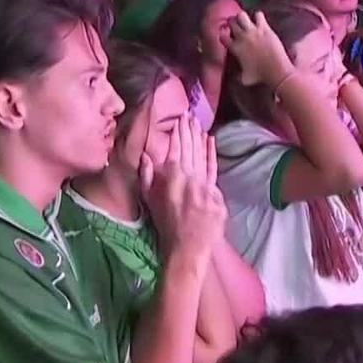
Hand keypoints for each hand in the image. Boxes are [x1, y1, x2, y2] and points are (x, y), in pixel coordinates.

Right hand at [142, 116, 226, 262]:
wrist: (187, 248)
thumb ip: (147, 176)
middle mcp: (190, 177)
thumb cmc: (165, 226)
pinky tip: (211, 142)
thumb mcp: (149, 201)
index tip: (180, 119)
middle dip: (190, 130)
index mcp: (172, 177)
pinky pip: (213, 170)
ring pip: (202, 156)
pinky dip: (212, 155)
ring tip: (199, 124)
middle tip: (190, 115)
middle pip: (190, 149)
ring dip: (200, 139)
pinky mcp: (216, 194)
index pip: (176, 148)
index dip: (178, 132)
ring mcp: (205, 185)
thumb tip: (147, 155)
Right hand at [222, 10, 295, 87]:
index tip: (228, 37)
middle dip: (233, 23)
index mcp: (235, 49)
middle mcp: (242, 38)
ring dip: (243, 17)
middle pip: (231, 23)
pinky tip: (260, 21)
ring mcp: (253, 31)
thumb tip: (236, 77)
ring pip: (241, 15)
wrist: (276, 70)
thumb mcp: (244, 79)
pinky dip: (258, 16)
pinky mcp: (265, 28)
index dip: (224, 36)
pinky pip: (258, 15)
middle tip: (238, 26)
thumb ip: (238, 75)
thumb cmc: (260, 76)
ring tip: (247, 21)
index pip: (222, 37)